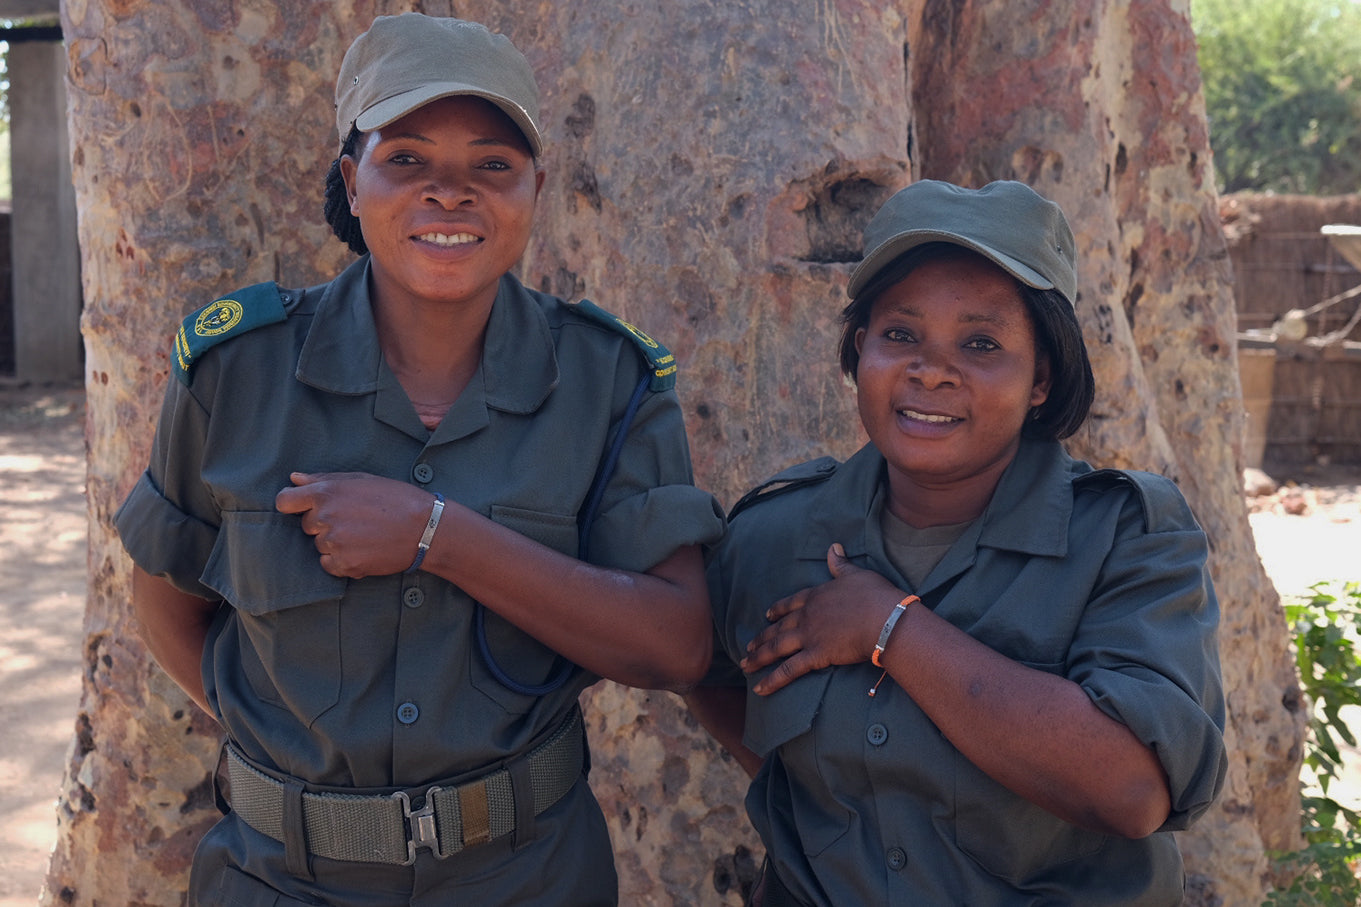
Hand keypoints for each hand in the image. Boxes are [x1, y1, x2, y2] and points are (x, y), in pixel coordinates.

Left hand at [274, 472, 434, 577]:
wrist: (426, 528)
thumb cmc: (396, 498)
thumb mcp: (361, 480)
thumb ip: (323, 479)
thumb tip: (294, 479)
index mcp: (326, 492)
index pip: (285, 501)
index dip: (293, 504)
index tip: (304, 507)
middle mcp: (325, 517)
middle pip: (307, 525)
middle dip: (324, 523)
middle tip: (355, 520)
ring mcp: (333, 543)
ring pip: (320, 545)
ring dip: (336, 543)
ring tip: (365, 535)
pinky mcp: (344, 565)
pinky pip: (329, 564)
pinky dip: (342, 561)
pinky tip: (364, 550)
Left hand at [742, 543, 904, 694]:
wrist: (885, 618)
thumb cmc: (876, 596)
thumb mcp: (856, 574)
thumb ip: (840, 564)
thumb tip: (833, 547)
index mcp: (816, 595)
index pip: (791, 603)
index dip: (778, 610)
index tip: (767, 615)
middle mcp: (807, 615)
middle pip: (778, 628)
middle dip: (761, 638)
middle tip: (748, 647)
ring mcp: (809, 636)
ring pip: (776, 648)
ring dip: (759, 658)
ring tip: (745, 666)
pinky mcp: (816, 655)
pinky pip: (789, 670)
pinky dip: (772, 680)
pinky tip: (760, 688)